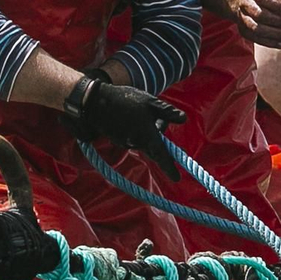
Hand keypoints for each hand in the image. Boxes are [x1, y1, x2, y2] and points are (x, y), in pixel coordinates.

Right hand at [63, 80, 186, 179]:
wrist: (96, 103)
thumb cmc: (126, 101)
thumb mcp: (150, 103)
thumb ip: (167, 112)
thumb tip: (184, 119)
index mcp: (148, 136)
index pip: (162, 155)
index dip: (169, 167)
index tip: (177, 179)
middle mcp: (137, 143)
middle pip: (155, 148)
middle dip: (160, 142)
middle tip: (160, 123)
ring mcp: (126, 143)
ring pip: (145, 142)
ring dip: (149, 133)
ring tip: (142, 112)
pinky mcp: (119, 139)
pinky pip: (134, 139)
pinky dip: (138, 131)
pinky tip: (132, 116)